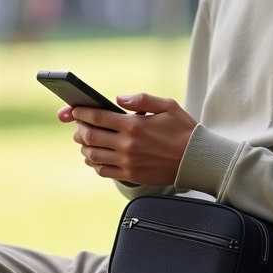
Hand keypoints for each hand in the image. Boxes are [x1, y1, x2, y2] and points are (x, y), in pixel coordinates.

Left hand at [56, 93, 196, 185]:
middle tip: (79, 125)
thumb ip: (141, 99)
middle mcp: (128, 144)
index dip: (81, 113)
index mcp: (134, 125)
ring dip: (84, 147)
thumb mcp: (167, 106)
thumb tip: (118, 98)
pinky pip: (103, 171)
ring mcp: (128, 162)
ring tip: (85, 141)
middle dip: (79, 129)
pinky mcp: (131, 175)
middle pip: (90, 137)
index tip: (74, 110)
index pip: (98, 117)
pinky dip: (94, 163)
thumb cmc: (183, 130)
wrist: (197, 160)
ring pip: (93, 155)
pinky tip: (95, 157)